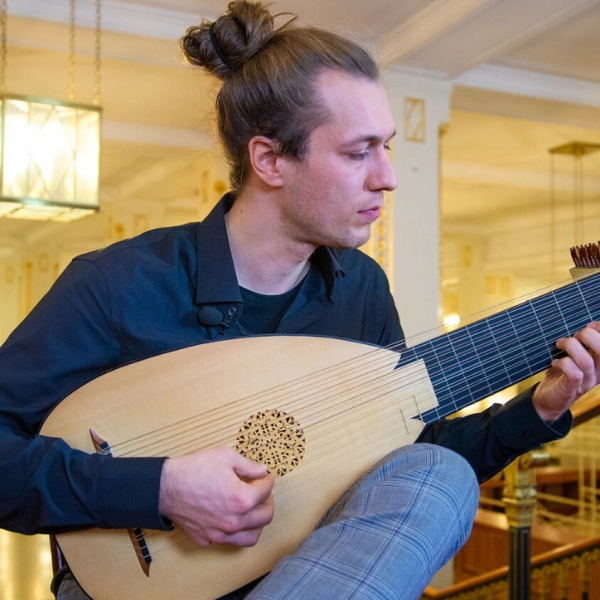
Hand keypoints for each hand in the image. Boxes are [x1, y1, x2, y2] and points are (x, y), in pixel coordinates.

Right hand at [159, 446, 274, 546]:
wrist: (165, 487)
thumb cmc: (194, 469)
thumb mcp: (225, 456)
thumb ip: (248, 466)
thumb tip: (261, 470)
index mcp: (242, 499)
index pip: (266, 491)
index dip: (268, 480)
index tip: (265, 476)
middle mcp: (234, 521)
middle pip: (265, 517)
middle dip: (268, 501)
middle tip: (262, 492)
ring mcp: (220, 533)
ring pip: (251, 537)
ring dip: (257, 523)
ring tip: (253, 509)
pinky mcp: (207, 538)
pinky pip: (229, 541)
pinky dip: (235, 532)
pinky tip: (231, 518)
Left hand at [533, 322, 599, 421]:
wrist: (547, 398)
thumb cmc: (561, 372)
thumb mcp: (574, 354)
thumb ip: (583, 341)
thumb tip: (592, 324)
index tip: (590, 325)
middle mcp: (599, 371)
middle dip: (589, 336)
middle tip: (574, 336)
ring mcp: (587, 381)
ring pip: (587, 361)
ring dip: (571, 347)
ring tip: (559, 344)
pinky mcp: (573, 388)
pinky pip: (574, 373)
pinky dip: (563, 363)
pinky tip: (555, 362)